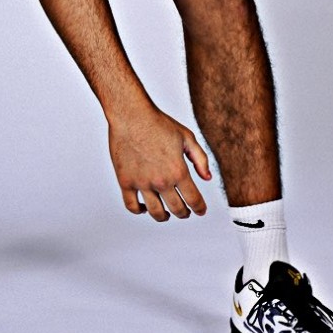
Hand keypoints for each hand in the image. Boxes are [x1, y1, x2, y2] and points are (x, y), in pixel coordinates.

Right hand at [108, 105, 211, 220]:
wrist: (131, 116)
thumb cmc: (157, 123)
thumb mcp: (186, 137)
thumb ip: (200, 159)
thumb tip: (207, 177)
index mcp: (178, 171)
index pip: (194, 200)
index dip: (200, 208)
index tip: (200, 211)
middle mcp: (161, 180)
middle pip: (177, 209)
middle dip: (184, 213)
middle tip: (186, 212)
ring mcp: (142, 183)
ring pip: (156, 212)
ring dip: (164, 217)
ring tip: (167, 215)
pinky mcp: (125, 181)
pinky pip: (131, 206)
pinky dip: (139, 211)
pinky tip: (144, 208)